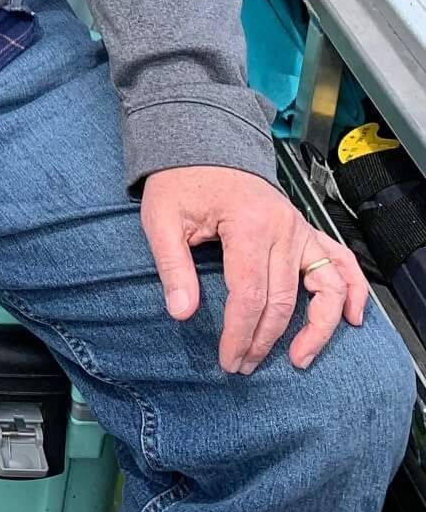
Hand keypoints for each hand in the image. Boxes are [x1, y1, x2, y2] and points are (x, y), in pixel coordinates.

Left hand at [141, 165, 368, 374]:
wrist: (202, 145)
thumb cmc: (180, 181)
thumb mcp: (161, 218)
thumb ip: (173, 265)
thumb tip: (181, 312)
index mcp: (248, 225)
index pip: (250, 295)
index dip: (239, 334)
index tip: (228, 359)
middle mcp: (283, 228)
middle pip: (282, 300)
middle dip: (263, 340)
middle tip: (243, 366)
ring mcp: (299, 229)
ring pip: (324, 287)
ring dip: (318, 328)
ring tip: (300, 358)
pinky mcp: (305, 229)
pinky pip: (341, 261)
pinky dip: (352, 290)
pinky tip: (351, 318)